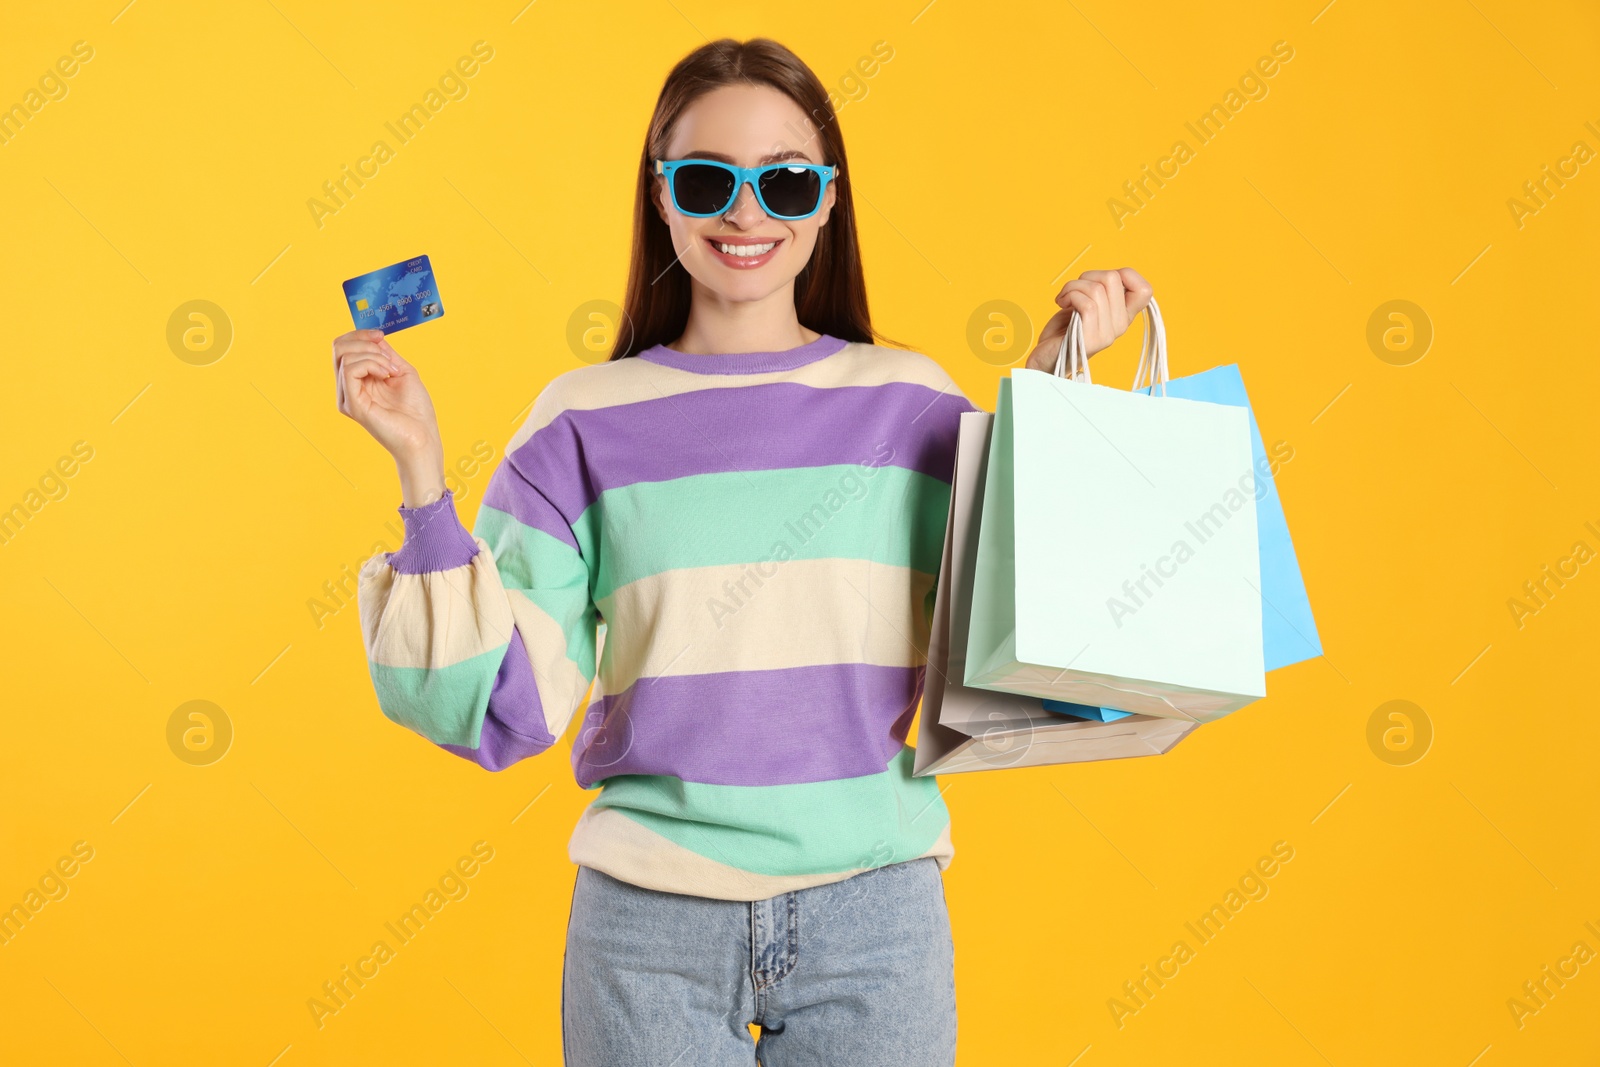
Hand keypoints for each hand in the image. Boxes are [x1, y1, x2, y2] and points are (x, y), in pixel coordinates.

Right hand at [332, 329, 445, 504]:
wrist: (423, 438)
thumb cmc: (416, 411)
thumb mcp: (400, 371)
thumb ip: (384, 354)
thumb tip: (373, 336)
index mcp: (357, 382)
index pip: (343, 348)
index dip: (360, 335)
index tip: (381, 336)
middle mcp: (347, 389)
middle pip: (338, 348)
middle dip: (365, 342)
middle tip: (389, 358)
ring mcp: (347, 397)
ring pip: (345, 356)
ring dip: (374, 356)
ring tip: (392, 371)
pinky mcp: (352, 404)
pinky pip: (350, 369)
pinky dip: (372, 364)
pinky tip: (387, 375)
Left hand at [1024, 268, 1153, 372]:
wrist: (1045, 357)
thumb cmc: (1064, 329)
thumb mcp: (1088, 303)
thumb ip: (1102, 290)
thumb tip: (1111, 274)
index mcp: (1123, 316)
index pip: (1145, 290)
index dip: (1125, 274)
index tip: (1100, 281)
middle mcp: (1120, 326)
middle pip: (1113, 278)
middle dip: (1088, 276)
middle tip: (1074, 290)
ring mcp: (1107, 335)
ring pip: (1096, 290)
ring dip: (1073, 287)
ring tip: (1064, 298)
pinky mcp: (1091, 340)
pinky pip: (1087, 305)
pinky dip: (1070, 297)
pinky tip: (1062, 304)